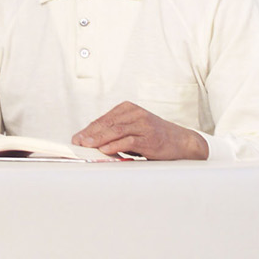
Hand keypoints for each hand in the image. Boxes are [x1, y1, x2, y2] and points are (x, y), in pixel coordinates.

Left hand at [73, 101, 207, 159]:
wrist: (182, 141)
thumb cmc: (154, 136)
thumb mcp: (133, 129)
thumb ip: (116, 132)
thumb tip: (92, 141)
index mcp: (128, 108)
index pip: (103, 119)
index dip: (88, 129)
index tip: (76, 138)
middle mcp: (135, 114)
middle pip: (107, 124)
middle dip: (90, 134)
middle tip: (77, 142)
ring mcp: (143, 125)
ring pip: (115, 131)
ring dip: (98, 139)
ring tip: (87, 146)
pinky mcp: (150, 138)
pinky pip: (128, 141)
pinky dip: (114, 145)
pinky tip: (105, 150)